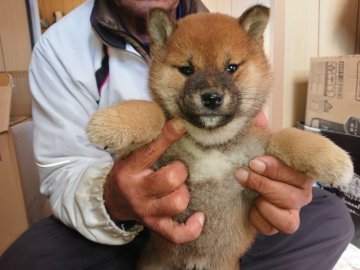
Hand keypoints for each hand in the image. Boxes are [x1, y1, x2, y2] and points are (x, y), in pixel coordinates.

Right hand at [104, 119, 204, 243]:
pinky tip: (198, 217)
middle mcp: (138, 191)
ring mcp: (146, 211)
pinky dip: (191, 228)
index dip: (167, 137)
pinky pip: (176, 233)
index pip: (150, 151)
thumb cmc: (127, 173)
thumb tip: (176, 122)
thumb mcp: (130, 156)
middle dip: (180, 171)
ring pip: (176, 203)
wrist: (111, 201)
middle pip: (170, 180)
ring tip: (181, 189)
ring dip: (184, 193)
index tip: (180, 126)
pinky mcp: (154, 225)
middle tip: (178, 169)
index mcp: (130, 169)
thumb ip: (149, 143)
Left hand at [235, 112, 313, 234]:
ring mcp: (292, 210)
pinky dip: (259, 219)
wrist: (246, 181)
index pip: (299, 171)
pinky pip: (273, 228)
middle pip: (293, 195)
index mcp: (301, 168)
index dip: (277, 168)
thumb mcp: (258, 142)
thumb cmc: (256, 159)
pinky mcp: (280, 224)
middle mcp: (302, 191)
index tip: (255, 161)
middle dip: (264, 184)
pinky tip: (250, 207)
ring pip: (287, 218)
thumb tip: (256, 115)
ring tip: (248, 193)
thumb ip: (260, 129)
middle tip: (242, 174)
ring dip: (264, 204)